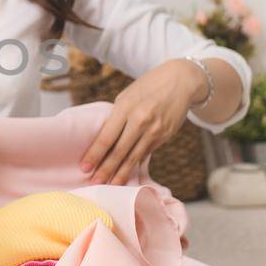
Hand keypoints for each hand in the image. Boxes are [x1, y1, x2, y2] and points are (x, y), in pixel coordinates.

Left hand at [79, 60, 201, 185]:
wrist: (181, 80)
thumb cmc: (148, 86)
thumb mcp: (127, 95)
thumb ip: (117, 116)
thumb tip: (104, 139)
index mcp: (126, 107)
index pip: (107, 137)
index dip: (95, 154)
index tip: (85, 167)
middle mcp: (141, 120)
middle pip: (120, 151)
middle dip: (106, 169)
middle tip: (94, 183)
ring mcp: (155, 130)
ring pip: (134, 157)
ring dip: (121, 173)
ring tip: (111, 185)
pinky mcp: (165, 136)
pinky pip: (146, 153)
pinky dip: (135, 165)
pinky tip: (127, 174)